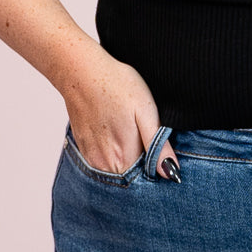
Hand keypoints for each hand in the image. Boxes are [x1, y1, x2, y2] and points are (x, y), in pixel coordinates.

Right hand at [59, 48, 179, 179]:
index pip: (146, 180)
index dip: (156, 169)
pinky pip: (101, 163)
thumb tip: (170, 172)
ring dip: (126, 161)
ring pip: (115, 171)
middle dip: (142, 168)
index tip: (159, 153)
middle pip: (129, 179)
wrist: (81, 71)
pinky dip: (111, 155)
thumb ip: (158, 146)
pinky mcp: (82, 148)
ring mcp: (90, 158)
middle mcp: (104, 164)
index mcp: (124, 157)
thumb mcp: (147, 111)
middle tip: (145, 139)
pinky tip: (115, 133)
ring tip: (129, 134)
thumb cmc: (117, 86)